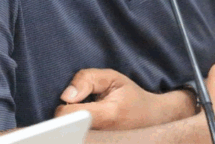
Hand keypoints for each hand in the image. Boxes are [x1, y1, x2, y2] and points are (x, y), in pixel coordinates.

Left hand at [53, 68, 194, 130]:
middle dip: (65, 118)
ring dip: (71, 126)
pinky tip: (84, 125)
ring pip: (71, 136)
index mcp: (107, 115)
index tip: (70, 101)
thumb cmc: (130, 96)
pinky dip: (77, 131)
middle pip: (66, 131)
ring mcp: (101, 143)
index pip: (69, 116)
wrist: (151, 117)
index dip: (63, 108)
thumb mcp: (112, 78)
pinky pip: (79, 137)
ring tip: (82, 118)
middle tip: (77, 109)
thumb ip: (87, 80)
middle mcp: (103, 135)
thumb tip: (65, 95)